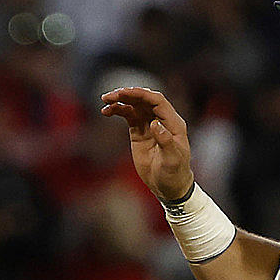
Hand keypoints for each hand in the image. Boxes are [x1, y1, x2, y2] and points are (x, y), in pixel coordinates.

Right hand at [97, 86, 194, 205]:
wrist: (168, 186)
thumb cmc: (174, 173)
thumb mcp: (172, 159)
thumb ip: (165, 141)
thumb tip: (155, 124)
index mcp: (173, 123)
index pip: (158, 102)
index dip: (142, 95)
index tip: (125, 93)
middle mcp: (162, 120)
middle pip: (144, 100)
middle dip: (128, 95)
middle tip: (110, 96)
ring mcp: (149, 124)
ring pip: (135, 106)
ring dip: (120, 101)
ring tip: (105, 101)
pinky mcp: (139, 132)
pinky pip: (128, 116)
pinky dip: (118, 111)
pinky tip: (107, 111)